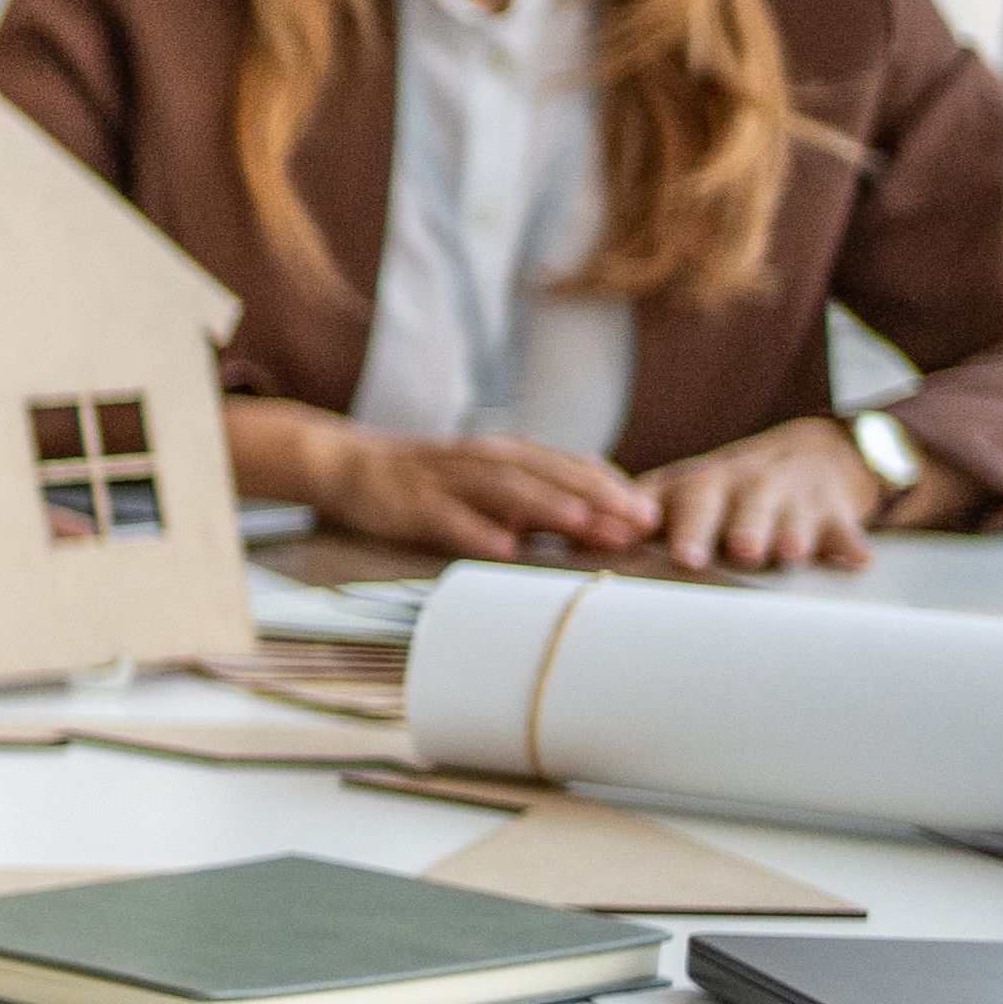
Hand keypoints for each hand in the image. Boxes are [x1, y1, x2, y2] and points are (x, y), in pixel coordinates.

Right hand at [311, 423, 659, 562]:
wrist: (348, 464)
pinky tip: (503, 548)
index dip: (613, 487)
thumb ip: (534, 502)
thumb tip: (593, 530)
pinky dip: (477, 531)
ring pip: (507, 491)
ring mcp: (449, 481)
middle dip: (598, 499)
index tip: (654, 514)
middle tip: (639, 524)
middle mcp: (486, 460)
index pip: (571, 466)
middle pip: (550, 475)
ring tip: (587, 529)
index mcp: (508, 455)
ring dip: (550, 508)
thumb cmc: (427, 482)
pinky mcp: (413, 504)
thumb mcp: (486, 484)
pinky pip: (449, 518)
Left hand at [639, 416, 888, 572]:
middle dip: (722, 527)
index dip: (664, 518)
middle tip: (712, 553)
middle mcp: (745, 488)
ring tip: (784, 553)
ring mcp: (791, 500)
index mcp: (701, 485)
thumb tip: (574, 538)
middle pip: (732, 505)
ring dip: (785, 534)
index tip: (648, 537)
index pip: (679, 499)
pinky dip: (850, 545)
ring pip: (787, 517)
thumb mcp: (681, 490)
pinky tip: (855, 560)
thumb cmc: (728, 489)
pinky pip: (844, 530)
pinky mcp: (834, 514)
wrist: (813, 455)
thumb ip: (635, 513)